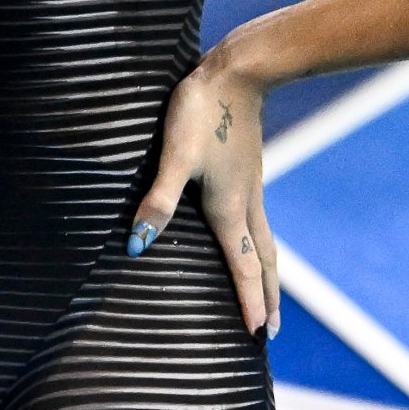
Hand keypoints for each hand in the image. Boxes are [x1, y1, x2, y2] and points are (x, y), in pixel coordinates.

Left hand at [133, 46, 278, 333]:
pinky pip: (258, 224)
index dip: (249, 302)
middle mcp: (246, 205)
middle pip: (264, 262)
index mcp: (230, 209)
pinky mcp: (247, 173)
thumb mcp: (174, 156)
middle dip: (267, 298)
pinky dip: (260, 248)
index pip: (244, 267)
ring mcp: (250, 189)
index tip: (255, 336)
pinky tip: (249, 241)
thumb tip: (137, 245)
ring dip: (268, 275)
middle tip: (271, 332)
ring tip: (269, 296)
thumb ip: (158, 201)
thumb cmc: (202, 112)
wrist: (239, 73)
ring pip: (265, 243)